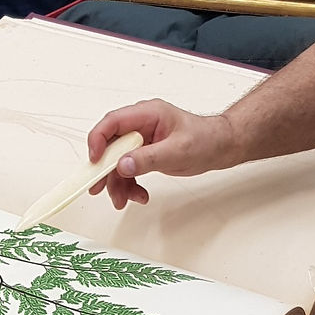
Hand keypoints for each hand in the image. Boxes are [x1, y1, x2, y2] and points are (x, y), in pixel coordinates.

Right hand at [86, 99, 237, 208]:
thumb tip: (122, 164)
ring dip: (117, 183)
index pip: (112, 123)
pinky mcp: (142, 154)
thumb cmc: (206, 140)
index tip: (94, 161)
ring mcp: (140, 140)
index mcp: (147, 114)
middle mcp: (140, 125)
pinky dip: (129, 185)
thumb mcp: (178, 151)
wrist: (220, 148)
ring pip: (117, 162)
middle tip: (98, 187)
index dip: (98, 140)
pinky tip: (138, 195)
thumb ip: (148, 158)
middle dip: (104, 169)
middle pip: (110, 145)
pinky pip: (127, 170)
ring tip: (124, 199)